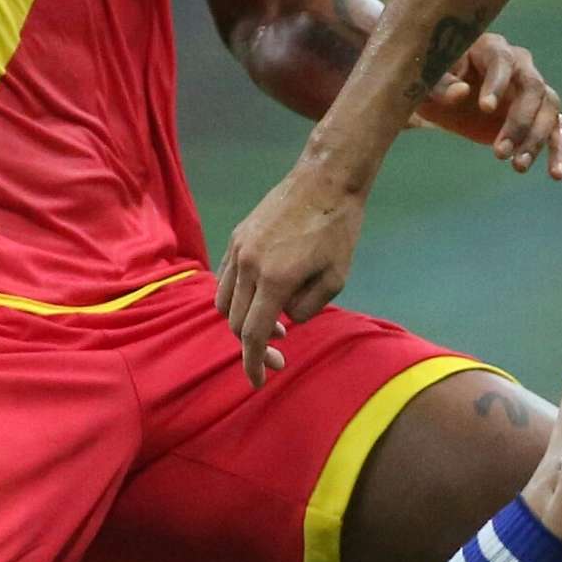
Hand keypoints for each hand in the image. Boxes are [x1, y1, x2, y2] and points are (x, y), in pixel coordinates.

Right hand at [218, 164, 369, 384]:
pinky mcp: (237, 237)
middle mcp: (247, 265)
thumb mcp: (335, 278)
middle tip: (279, 351)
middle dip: (251, 345)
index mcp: (274, 279)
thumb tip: (284, 319)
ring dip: (241, 320)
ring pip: (222, 301)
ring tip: (273, 322)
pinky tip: (262, 296)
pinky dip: (237, 296)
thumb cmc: (338, 230)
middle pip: (234, 322)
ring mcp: (238, 249)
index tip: (260, 382)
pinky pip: (225, 277)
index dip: (253, 364)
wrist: (325, 179)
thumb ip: (307, 308)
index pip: (252, 335)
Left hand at [411, 29, 561, 176]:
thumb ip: (440, 87)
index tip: (485, 109)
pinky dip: (559, 150)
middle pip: (533, 88)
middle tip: (499, 153)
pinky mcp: (540, 115)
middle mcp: (520, 65)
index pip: (502, 61)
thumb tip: (461, 93)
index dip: (497, 84)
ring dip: (536, 139)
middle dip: (519, 121)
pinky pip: (557, 129)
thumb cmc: (435, 83)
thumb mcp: (428, 84)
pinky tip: (556, 174)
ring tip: (518, 167)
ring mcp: (534, 90)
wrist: (448, 99)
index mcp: (491, 49)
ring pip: (549, 109)